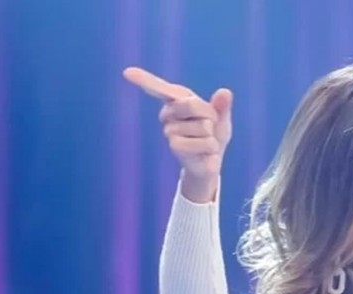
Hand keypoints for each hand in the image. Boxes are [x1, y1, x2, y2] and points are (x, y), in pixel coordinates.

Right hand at [122, 66, 233, 201]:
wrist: (210, 161)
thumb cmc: (214, 135)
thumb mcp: (221, 119)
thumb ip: (222, 106)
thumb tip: (225, 91)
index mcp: (178, 101)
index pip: (161, 89)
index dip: (145, 80)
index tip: (127, 72)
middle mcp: (168, 114)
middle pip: (191, 104)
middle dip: (209, 115)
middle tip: (209, 126)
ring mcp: (169, 131)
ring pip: (202, 126)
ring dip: (212, 135)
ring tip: (206, 141)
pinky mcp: (175, 146)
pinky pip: (203, 142)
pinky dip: (211, 148)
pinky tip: (205, 153)